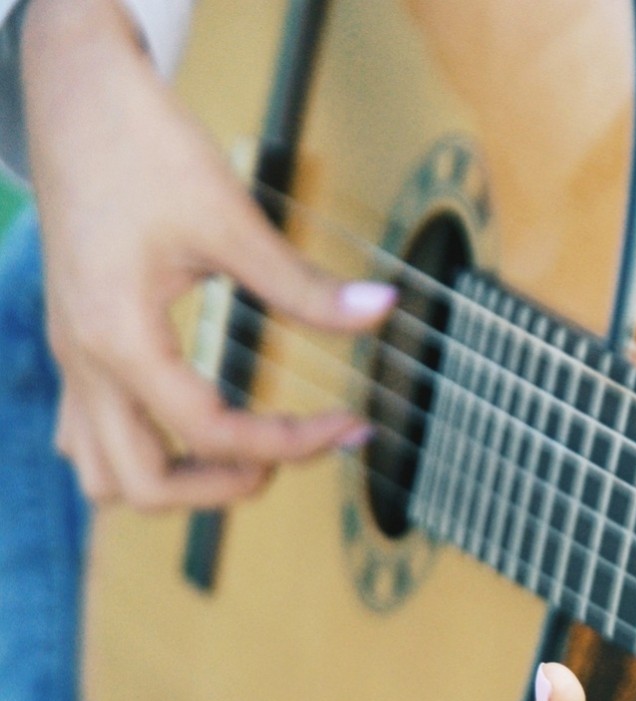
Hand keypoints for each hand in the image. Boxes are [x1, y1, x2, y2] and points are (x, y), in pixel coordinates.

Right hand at [21, 0, 393, 509]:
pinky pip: (89, 432)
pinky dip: (143, 449)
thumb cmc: (139, 146)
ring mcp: (72, 355)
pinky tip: (198, 425)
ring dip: (175, 482)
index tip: (351, 426)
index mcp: (118, 335)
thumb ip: (303, 285)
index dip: (292, 444)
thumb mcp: (231, 217)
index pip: (210, 432)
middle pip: (139, 485)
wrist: (72, 94)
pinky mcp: (75, 341)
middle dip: (223, 489)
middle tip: (295, 454)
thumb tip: (382, 311)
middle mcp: (83, 359)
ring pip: (102, 470)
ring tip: (248, 454)